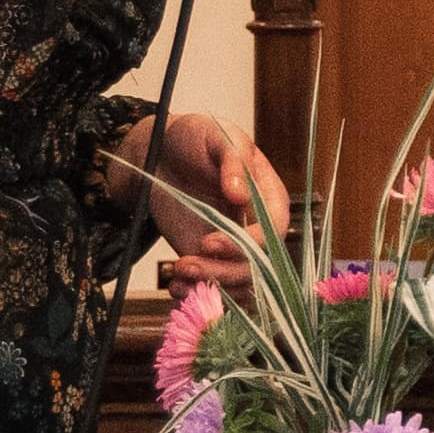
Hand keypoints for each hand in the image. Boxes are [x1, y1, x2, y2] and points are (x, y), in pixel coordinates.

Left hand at [130, 108, 268, 277]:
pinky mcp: (211, 261)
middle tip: (185, 265)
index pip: (272, 234)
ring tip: (176, 279)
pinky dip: (197, 295)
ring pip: (238, 286)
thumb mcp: (218, 137)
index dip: (246, 245)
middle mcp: (257, 230)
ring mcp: (234, 249)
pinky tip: (175, 289)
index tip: (208, 242)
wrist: (161, 153)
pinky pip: (216, 289)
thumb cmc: (196, 138)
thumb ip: (233, 162)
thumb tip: (240, 195)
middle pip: (257, 267)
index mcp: (270, 200)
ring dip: (209, 289)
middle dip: (222, 273)